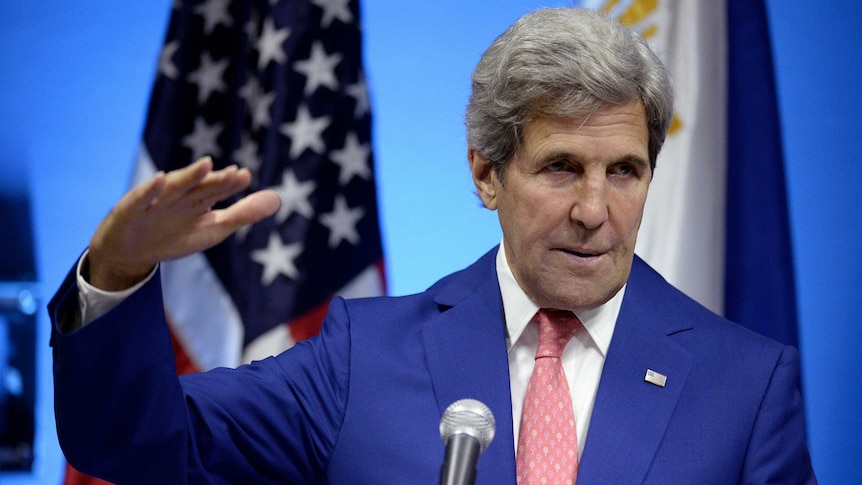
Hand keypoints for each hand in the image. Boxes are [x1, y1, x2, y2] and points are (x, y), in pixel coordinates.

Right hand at [86, 157, 279, 290]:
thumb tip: (276, 198)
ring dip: (189, 176)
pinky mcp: (131, 209)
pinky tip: (160, 179)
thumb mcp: (213, 229)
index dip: (230, 184)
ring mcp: (155, 201)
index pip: (217, 190)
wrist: (130, 253)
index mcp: (198, 200)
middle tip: (233, 173)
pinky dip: (151, 190)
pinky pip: (142, 198)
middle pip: (199, 187)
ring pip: (174, 188)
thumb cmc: (175, 237)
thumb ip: (243, 214)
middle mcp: (178, 196)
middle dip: (215, 180)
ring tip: (206, 165)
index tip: (244, 175)